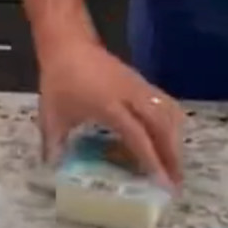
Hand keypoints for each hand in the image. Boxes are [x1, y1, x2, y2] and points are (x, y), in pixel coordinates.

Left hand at [37, 36, 183, 187]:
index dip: (151, 159)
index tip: (162, 183)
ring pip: (169, 113)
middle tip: (176, 181)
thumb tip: (52, 170)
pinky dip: (172, 123)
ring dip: (175, 139)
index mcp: (109, 105)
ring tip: (174, 164)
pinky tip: (168, 139)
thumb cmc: (59, 80)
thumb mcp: (52, 115)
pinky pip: (166, 103)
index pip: (138, 136)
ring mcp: (139, 86)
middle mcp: (131, 95)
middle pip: (162, 125)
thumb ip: (53, 144)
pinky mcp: (142, 82)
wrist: (69, 44)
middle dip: (172, 154)